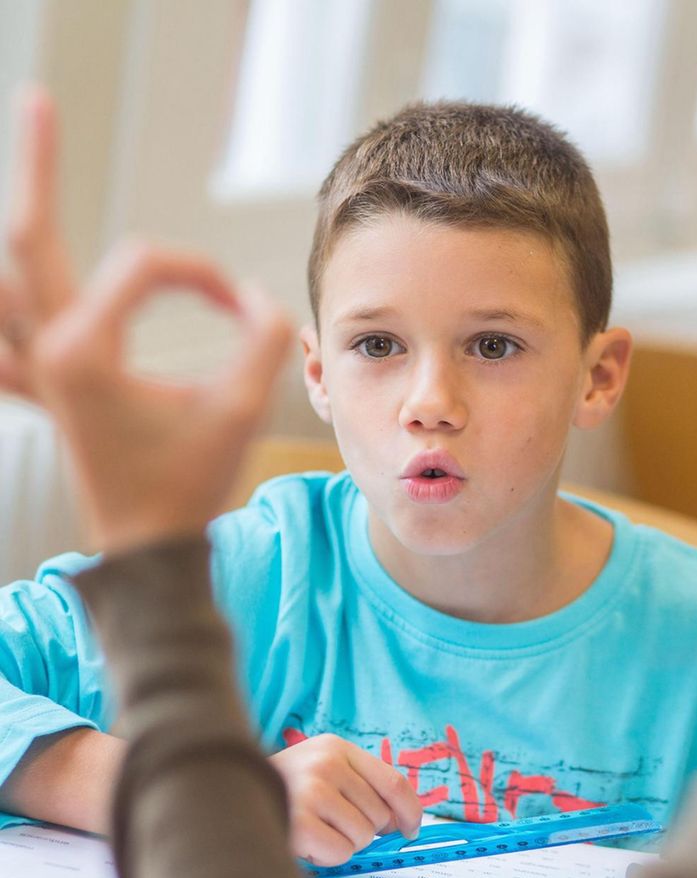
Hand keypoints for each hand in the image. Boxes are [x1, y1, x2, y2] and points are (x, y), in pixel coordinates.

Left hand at [0, 90, 292, 552]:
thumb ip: (263, 338)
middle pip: (30, 237)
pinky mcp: (52, 388)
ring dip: (17, 233)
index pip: (144, 265)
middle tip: (39, 100)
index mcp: (85, 350)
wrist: (150, 551)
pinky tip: (5, 287)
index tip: (238, 304)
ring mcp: (41, 371)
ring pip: (4, 281)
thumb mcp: (240, 409)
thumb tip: (255, 298)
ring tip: (24, 187)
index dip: (200, 273)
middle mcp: (48, 350)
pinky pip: (7, 338)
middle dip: (36, 167)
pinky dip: (3, 303)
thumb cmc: (190, 485)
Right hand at [269, 734, 422, 865]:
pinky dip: (327, 856)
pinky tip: (306, 841)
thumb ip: (360, 786)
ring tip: (314, 828)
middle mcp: (326, 763)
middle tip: (332, 824)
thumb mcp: (322, 770)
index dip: (409, 810)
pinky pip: (340, 853)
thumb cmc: (284, 790)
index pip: (392, 781)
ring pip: (362, 837)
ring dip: (343, 842)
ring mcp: (311, 791)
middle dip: (363, 829)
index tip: (411, 828)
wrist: (227, 796)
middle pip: (379, 815)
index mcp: (335, 747)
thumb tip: (400, 823)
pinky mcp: (299, 822)